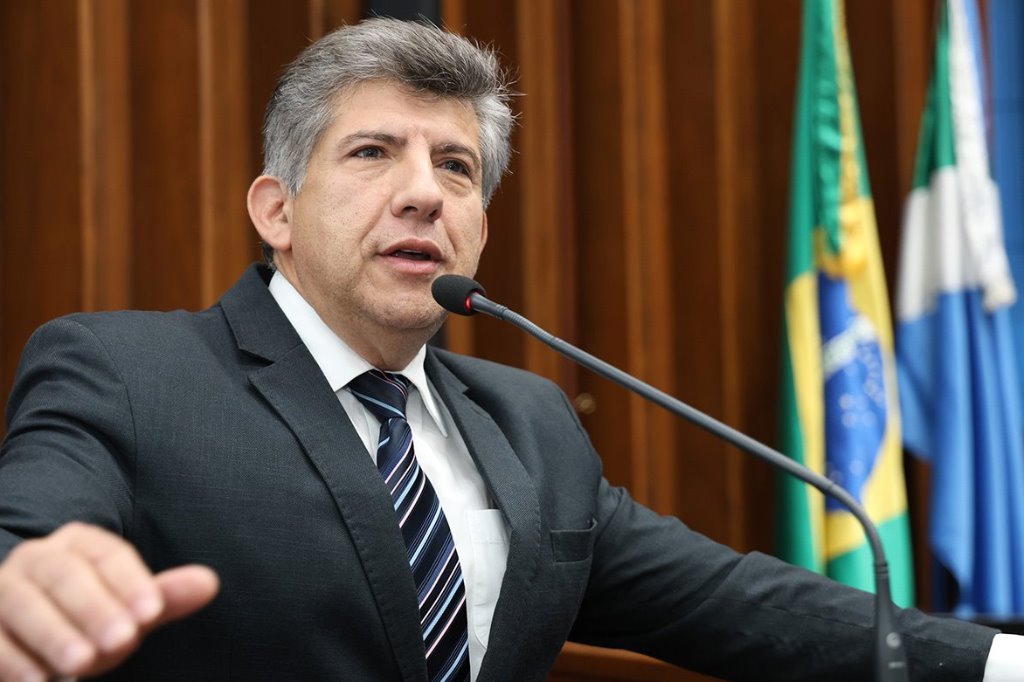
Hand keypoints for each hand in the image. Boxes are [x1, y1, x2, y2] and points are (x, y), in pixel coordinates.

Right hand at [0, 522, 218, 680]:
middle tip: (122, 641)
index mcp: (80, 544)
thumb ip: (165, 599)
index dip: (131, 583)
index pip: (108, 555)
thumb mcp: (127, 613)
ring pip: (24, 602)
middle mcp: (38, 557)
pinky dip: (13, 659)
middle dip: (94, 608)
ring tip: (83, 662)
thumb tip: (210, 582)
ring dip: (54, 634)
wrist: (30, 646)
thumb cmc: (88, 624)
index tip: (152, 613)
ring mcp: (2, 587)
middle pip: (66, 574)